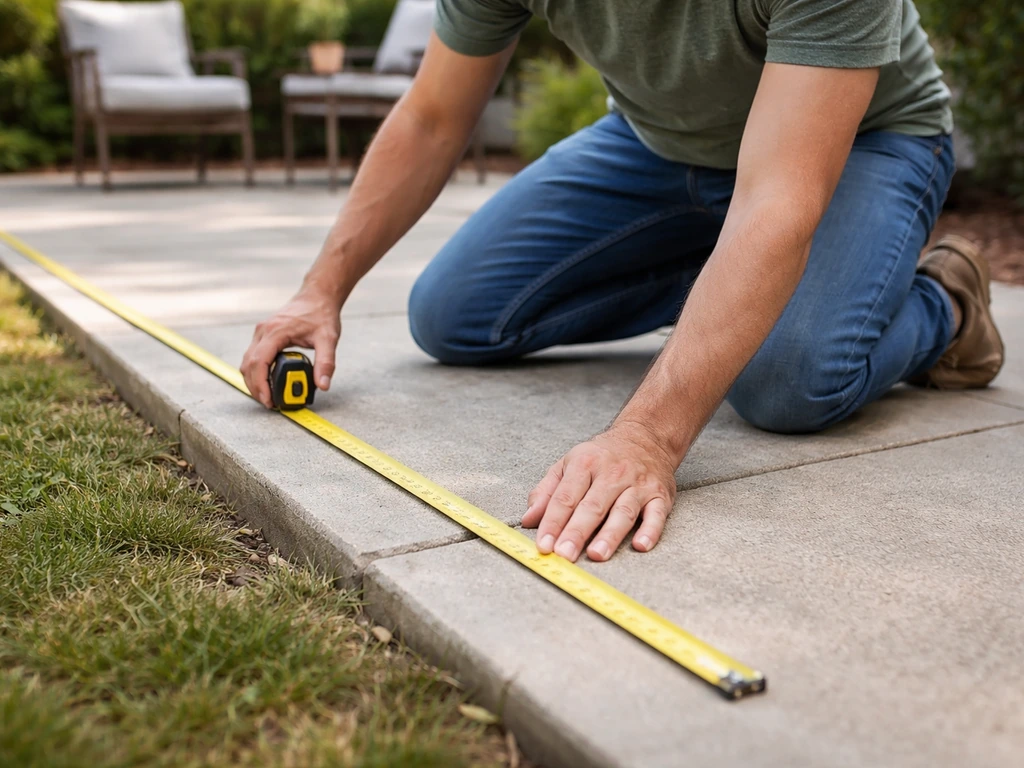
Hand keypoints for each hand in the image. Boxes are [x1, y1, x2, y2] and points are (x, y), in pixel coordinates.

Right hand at [241, 289, 341, 407]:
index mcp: (276, 331)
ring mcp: (261, 332)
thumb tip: (323, 385)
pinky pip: (252, 356)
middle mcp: (263, 331)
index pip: (259, 362)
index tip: (268, 400)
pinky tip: (266, 382)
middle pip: (248, 364)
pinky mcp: (263, 334)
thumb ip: (326, 363)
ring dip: (253, 380)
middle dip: (255, 387)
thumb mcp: (328, 338)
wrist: (317, 296)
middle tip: (268, 403)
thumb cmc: (321, 314)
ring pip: (247, 361)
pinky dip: (255, 371)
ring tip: (267, 396)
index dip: (260, 384)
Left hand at [522, 424, 677, 562]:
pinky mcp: (660, 495)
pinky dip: (650, 531)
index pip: (565, 497)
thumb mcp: (568, 464)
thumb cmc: (601, 456)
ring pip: (623, 511)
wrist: (646, 436)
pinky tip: (640, 546)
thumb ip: (547, 492)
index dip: (552, 522)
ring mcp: (637, 484)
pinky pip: (656, 514)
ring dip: (610, 534)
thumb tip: (528, 519)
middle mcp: (612, 473)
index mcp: (585, 464)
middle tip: (564, 554)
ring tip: (596, 554)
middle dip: (576, 532)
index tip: (543, 545)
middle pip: (592, 506)